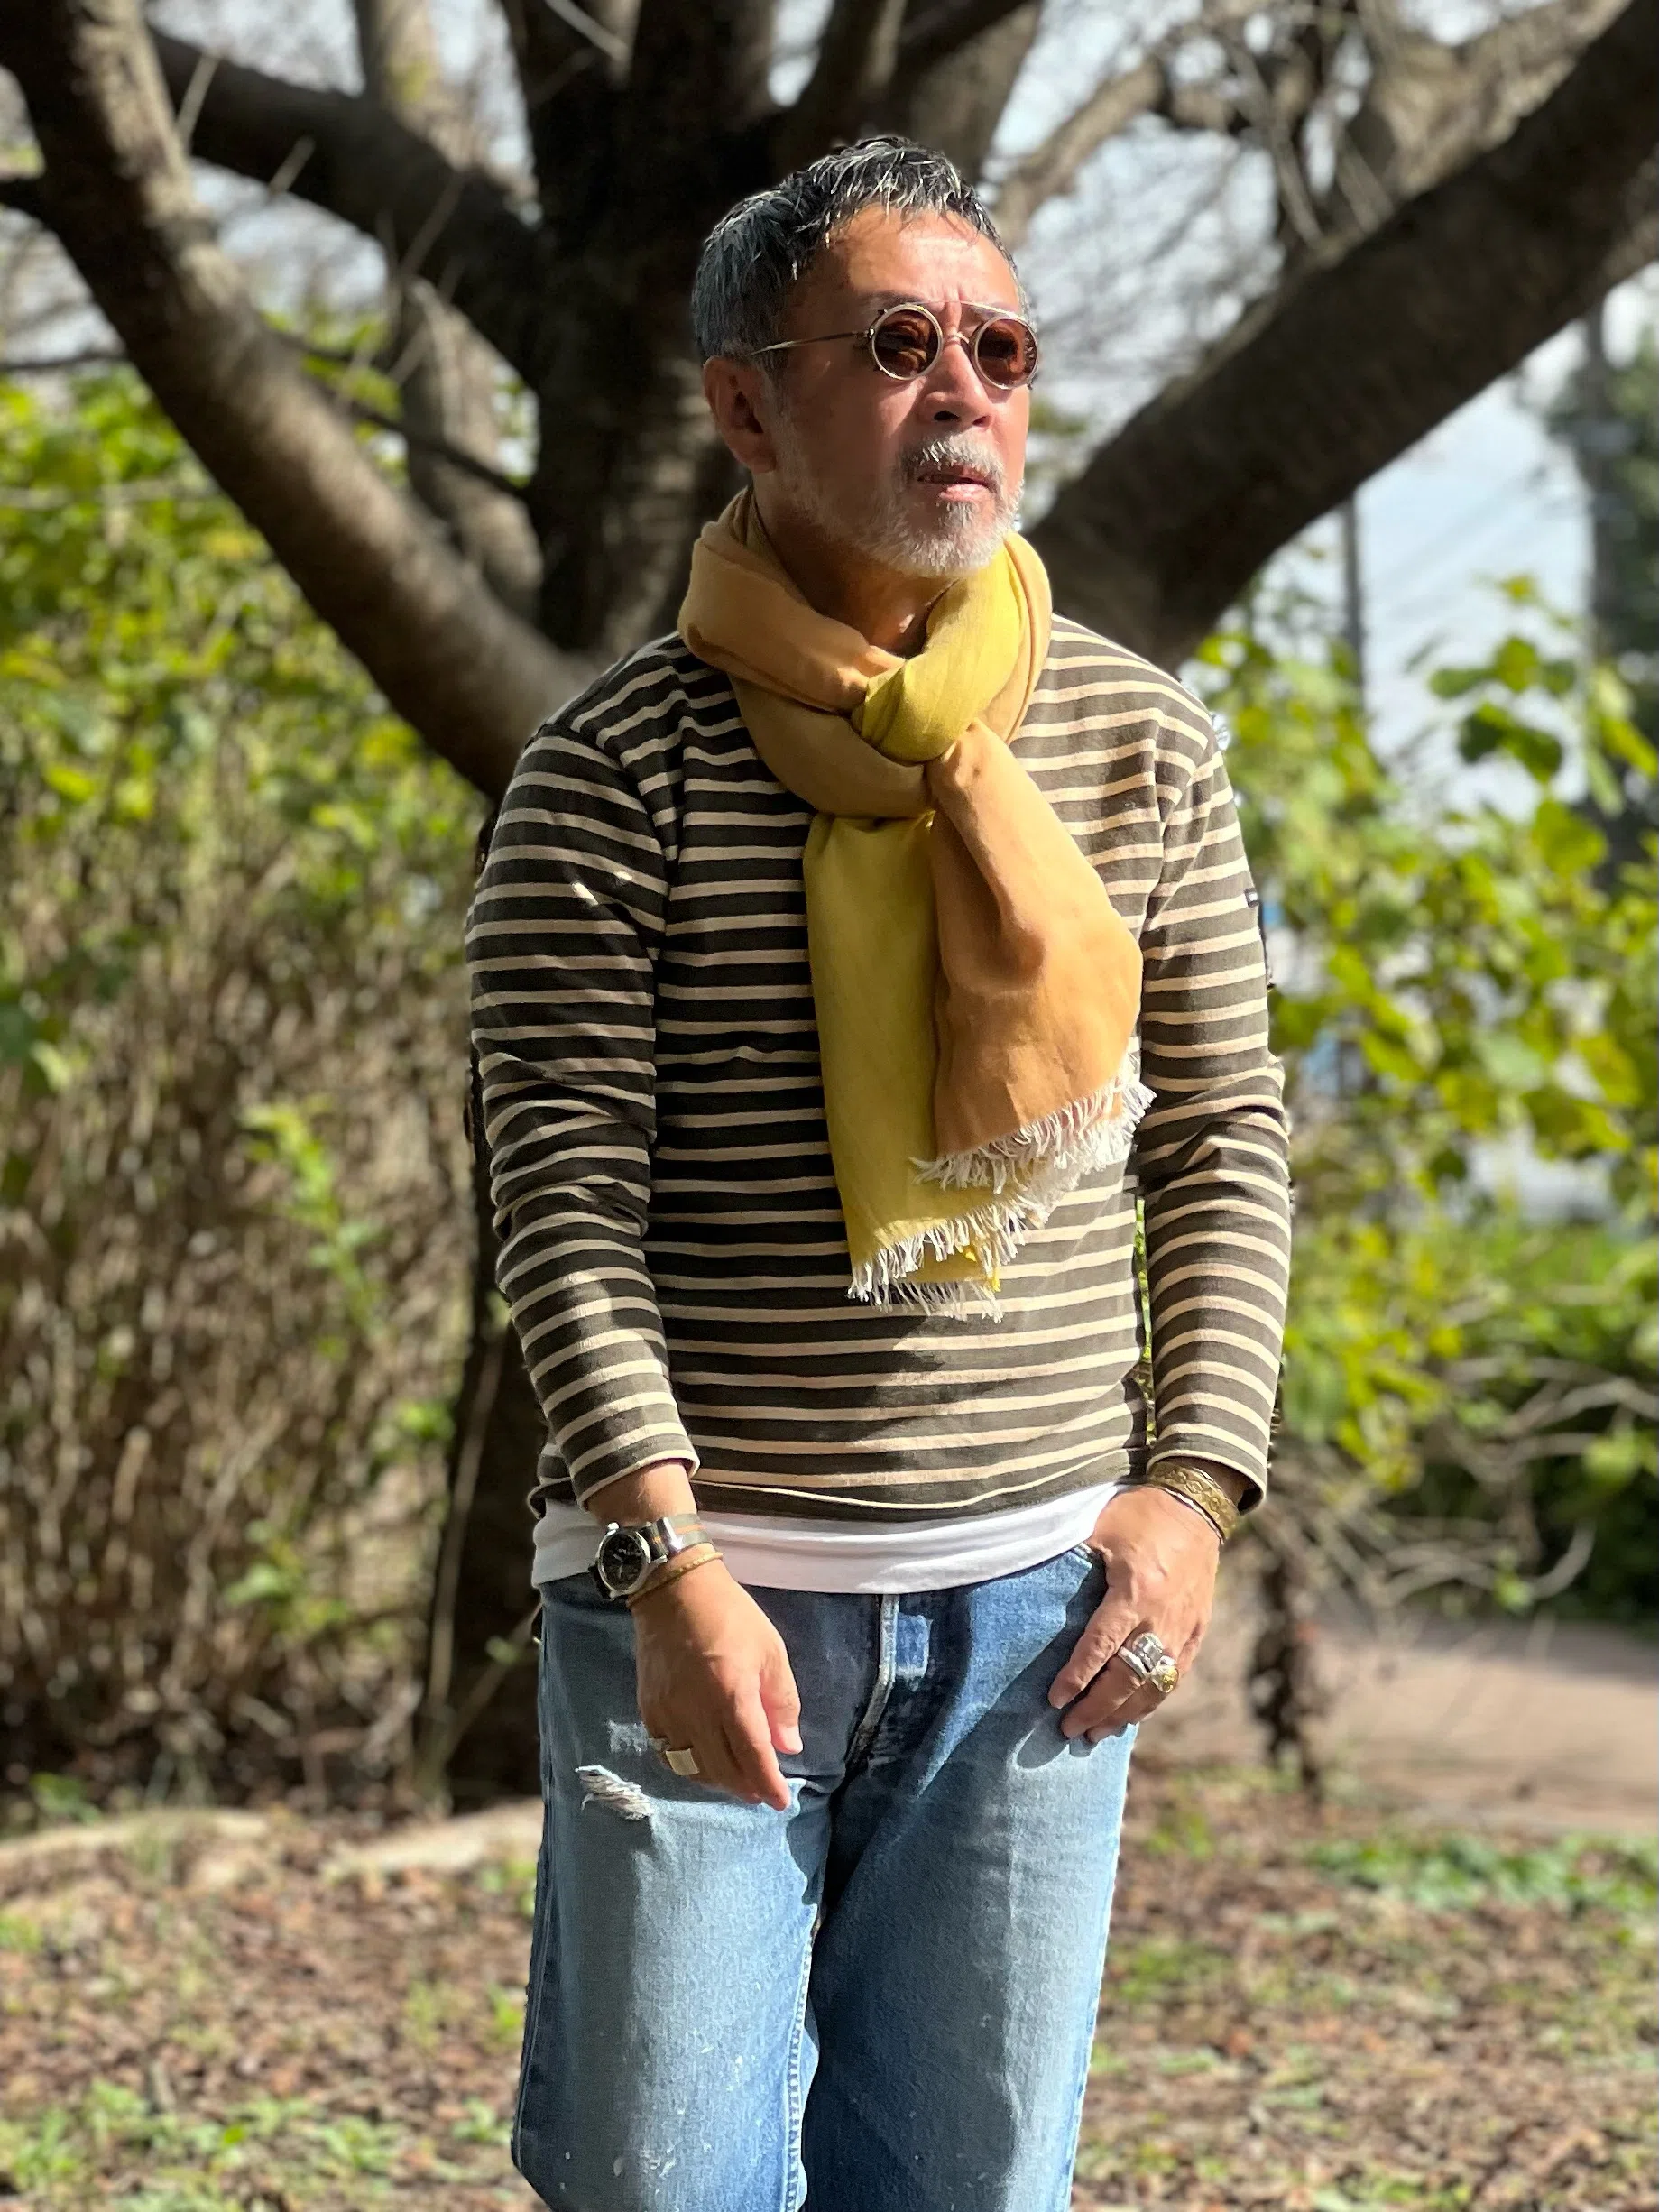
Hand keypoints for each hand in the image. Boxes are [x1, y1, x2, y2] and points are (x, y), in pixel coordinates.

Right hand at [632, 1558, 801, 1809]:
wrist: (673, 1591)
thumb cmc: (730, 1616)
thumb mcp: (770, 1651)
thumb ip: (781, 1702)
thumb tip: (787, 1747)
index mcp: (731, 1693)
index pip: (752, 1755)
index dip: (768, 1784)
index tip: (780, 1802)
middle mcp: (696, 1710)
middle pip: (723, 1769)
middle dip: (746, 1787)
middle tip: (761, 1791)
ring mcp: (668, 1713)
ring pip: (694, 1769)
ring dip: (719, 1782)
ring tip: (737, 1781)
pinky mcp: (648, 1710)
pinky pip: (669, 1755)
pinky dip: (690, 1767)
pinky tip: (704, 1762)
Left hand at [1047, 1485, 1224, 1741]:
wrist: (1196, 1505)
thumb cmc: (1139, 1513)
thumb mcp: (1099, 1528)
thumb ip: (1073, 1562)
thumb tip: (1034, 1587)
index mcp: (1134, 1590)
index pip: (1101, 1646)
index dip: (1077, 1677)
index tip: (1055, 1700)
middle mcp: (1162, 1615)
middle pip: (1128, 1677)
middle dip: (1097, 1708)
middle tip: (1069, 1730)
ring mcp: (1183, 1626)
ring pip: (1155, 1685)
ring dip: (1124, 1714)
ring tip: (1097, 1733)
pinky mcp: (1197, 1630)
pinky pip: (1175, 1675)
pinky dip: (1153, 1699)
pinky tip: (1133, 1714)